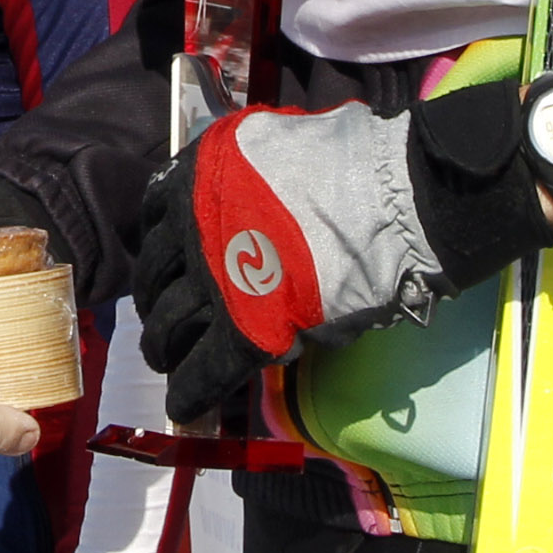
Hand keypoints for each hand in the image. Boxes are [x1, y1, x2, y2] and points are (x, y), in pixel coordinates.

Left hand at [133, 89, 552, 426]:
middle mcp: (196, 223)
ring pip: (171, 325)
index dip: (158, 248)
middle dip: (157, 303)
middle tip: (164, 321)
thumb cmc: (358, 164)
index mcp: (204, 171)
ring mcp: (216, 278)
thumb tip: (250, 193)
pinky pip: (205, 368)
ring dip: (165, 348)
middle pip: (156, 276)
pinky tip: (186, 405)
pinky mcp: (243, 328)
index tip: (164, 266)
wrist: (396, 200)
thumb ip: (250, 173)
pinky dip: (192, 391)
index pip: (156, 214)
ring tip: (169, 364)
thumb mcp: (280, 147)